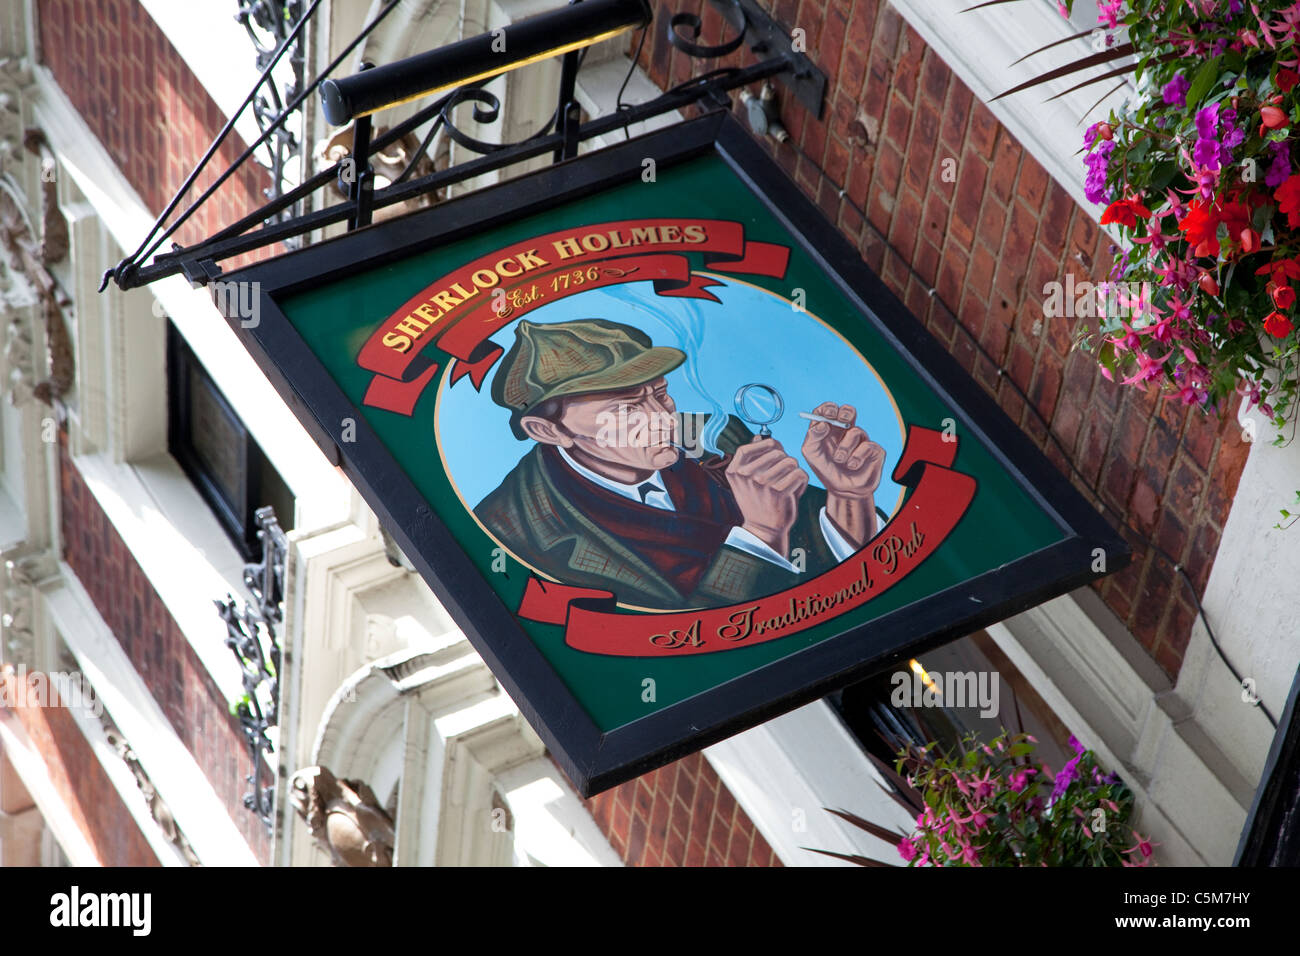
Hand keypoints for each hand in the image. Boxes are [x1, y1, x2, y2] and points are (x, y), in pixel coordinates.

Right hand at [725, 437, 808, 555]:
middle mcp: (746, 475)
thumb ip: (752, 458)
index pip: (750, 446)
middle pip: (776, 452)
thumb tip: (759, 437)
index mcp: (734, 471)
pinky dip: (802, 481)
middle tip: (784, 473)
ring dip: (794, 471)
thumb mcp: (746, 480)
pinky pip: (799, 474)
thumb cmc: (757, 500)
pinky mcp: (779, 492)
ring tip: (788, 482)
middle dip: (785, 460)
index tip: (775, 449)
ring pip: (791, 461)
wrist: (763, 529)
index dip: (766, 444)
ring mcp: (762, 483)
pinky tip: (795, 490)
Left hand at [802, 402, 884, 548]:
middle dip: (844, 412)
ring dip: (844, 447)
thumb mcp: (812, 454)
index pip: (828, 411)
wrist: (844, 491)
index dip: (828, 408)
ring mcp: (861, 440)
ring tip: (840, 460)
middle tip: (839, 420)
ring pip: (855, 431)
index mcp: (829, 429)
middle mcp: (845, 432)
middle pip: (848, 411)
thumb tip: (823, 424)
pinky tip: (852, 465)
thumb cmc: (826, 470)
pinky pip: (866, 446)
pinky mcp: (874, 449)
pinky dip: (856, 457)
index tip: (826, 413)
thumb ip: (812, 437)